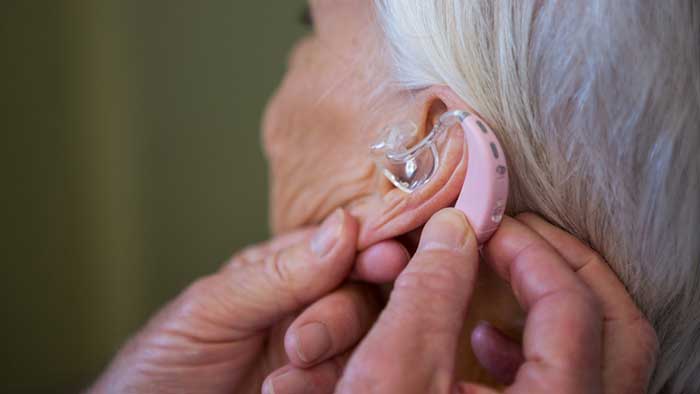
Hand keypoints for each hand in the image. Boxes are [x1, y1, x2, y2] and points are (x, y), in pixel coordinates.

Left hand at [88, 208, 409, 393]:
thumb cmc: (164, 361)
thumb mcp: (213, 308)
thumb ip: (280, 273)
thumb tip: (344, 228)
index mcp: (283, 270)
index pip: (340, 246)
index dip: (367, 246)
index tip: (383, 256)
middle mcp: (307, 305)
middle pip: (360, 294)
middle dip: (340, 314)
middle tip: (305, 341)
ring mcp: (318, 350)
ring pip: (362, 340)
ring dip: (329, 356)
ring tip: (282, 377)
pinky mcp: (322, 387)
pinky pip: (349, 377)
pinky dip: (323, 386)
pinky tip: (282, 392)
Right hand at [263, 209, 656, 393]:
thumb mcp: (393, 376)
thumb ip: (429, 294)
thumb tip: (455, 229)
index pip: (571, 306)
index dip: (529, 251)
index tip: (485, 225)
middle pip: (617, 327)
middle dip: (564, 266)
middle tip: (514, 236)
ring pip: (603, 357)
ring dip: (556, 305)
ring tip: (498, 282)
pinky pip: (568, 386)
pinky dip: (533, 352)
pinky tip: (481, 344)